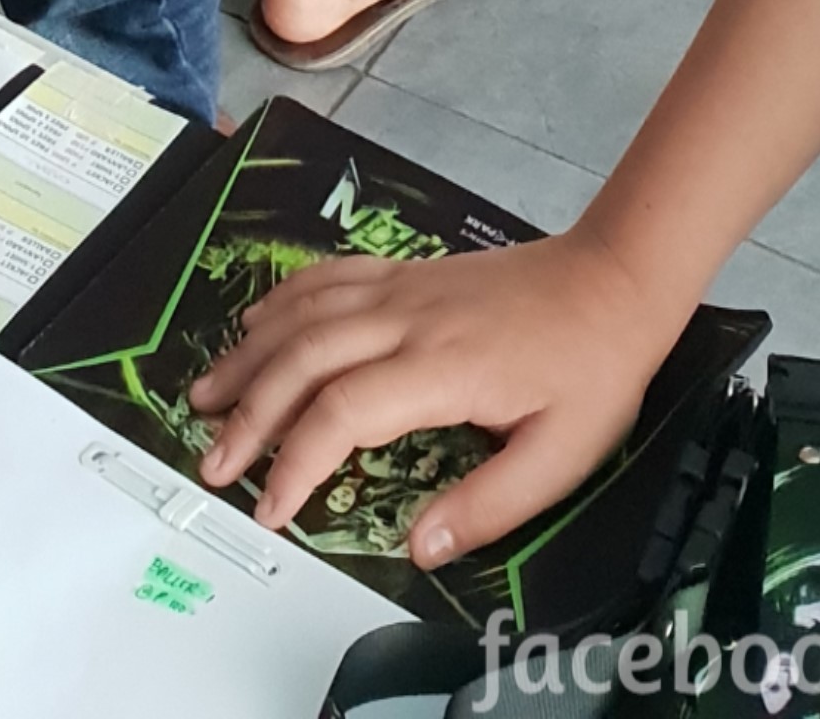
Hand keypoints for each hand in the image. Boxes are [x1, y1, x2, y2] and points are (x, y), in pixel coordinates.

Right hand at [188, 231, 673, 558]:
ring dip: (250, 355)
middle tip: (213, 461)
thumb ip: (488, 505)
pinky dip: (283, 299)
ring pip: (305, 313)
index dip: (296, 461)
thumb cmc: (592, 367)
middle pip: (303, 357)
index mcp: (442, 366)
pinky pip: (329, 276)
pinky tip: (258, 322)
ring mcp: (403, 288)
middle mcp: (408, 318)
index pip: (342, 412)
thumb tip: (420, 547)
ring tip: (205, 394)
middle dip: (249, 413)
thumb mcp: (560, 456)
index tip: (271, 506)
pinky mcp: (407, 272)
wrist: (613, 279)